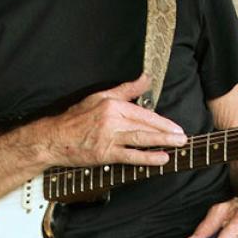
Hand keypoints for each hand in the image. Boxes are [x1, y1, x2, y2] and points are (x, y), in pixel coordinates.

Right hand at [33, 74, 186, 167]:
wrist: (54, 138)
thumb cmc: (76, 118)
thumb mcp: (100, 97)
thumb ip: (125, 89)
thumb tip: (146, 78)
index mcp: (113, 105)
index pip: (143, 113)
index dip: (161, 121)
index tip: (176, 126)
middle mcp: (112, 120)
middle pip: (145, 126)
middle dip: (167, 132)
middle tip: (183, 137)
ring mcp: (108, 137)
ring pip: (140, 139)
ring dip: (162, 142)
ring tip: (177, 145)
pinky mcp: (104, 153)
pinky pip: (130, 156)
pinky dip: (147, 158)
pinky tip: (161, 159)